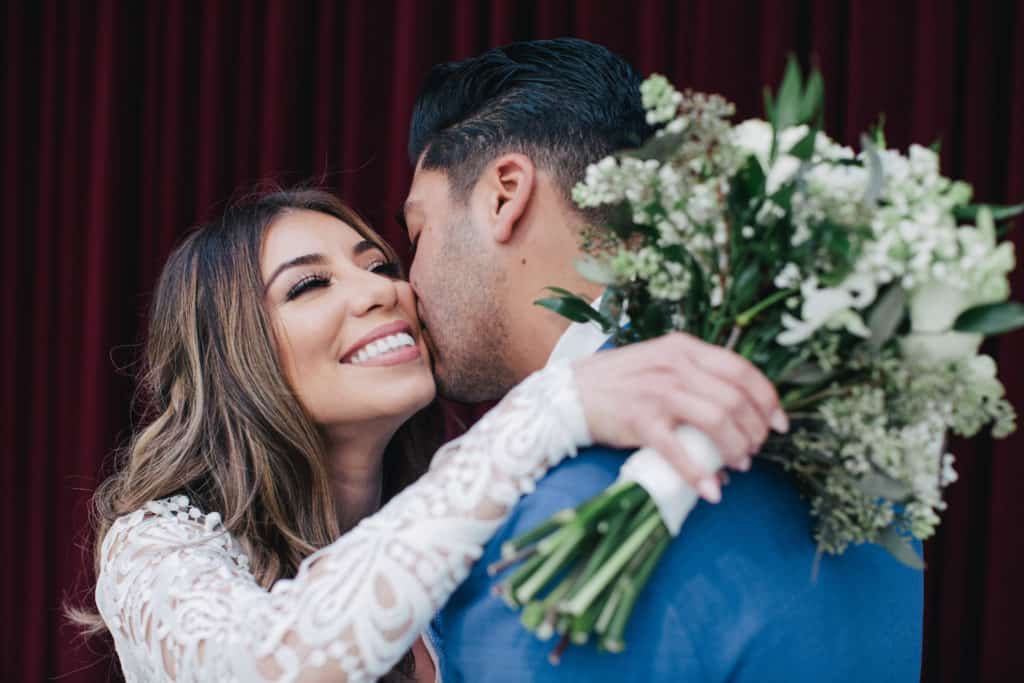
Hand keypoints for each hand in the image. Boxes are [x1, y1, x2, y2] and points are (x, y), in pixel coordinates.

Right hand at [572, 332, 787, 502]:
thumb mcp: (660, 365)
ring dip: (736, 448)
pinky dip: (699, 473)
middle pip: (735, 399)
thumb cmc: (618, 381)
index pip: (741, 370)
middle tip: (754, 450)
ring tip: (739, 465)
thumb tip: (732, 423)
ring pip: (717, 420)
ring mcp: (657, 392)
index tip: (778, 424)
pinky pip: (678, 450)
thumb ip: (696, 383)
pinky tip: (711, 490)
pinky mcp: (640, 420)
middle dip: (754, 430)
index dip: (767, 399)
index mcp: (684, 348)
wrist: (568, 393)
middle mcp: (675, 366)